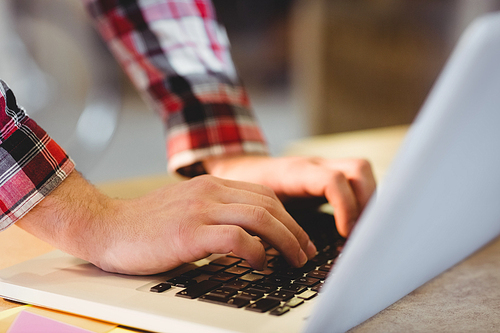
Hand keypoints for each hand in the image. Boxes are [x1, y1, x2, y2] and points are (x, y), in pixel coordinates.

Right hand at [17, 171, 315, 274]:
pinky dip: (256, 250)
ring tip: (295, 260)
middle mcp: (210, 191)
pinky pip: (236, 237)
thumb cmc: (147, 225)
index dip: (288, 217)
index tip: (298, 237)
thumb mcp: (188, 208)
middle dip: (295, 231)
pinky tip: (260, 263)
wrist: (108, 227)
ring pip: (260, 217)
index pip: (263, 194)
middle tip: (306, 253)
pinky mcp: (190, 232)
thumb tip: (250, 236)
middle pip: (269, 204)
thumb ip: (217, 213)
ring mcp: (200, 209)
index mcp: (212, 184)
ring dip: (286, 241)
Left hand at [204, 155, 375, 236]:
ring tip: (360, 232)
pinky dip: (361, 202)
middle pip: (359, 170)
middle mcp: (314, 165)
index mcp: (296, 172)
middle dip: (367, 202)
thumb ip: (271, 224)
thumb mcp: (255, 204)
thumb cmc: (244, 186)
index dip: (345, 207)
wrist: (240, 166)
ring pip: (362, 173)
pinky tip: (353, 225)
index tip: (345, 234)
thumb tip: (290, 255)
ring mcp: (323, 168)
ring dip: (369, 202)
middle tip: (359, 234)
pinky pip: (354, 182)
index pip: (333, 181)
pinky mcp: (327, 176)